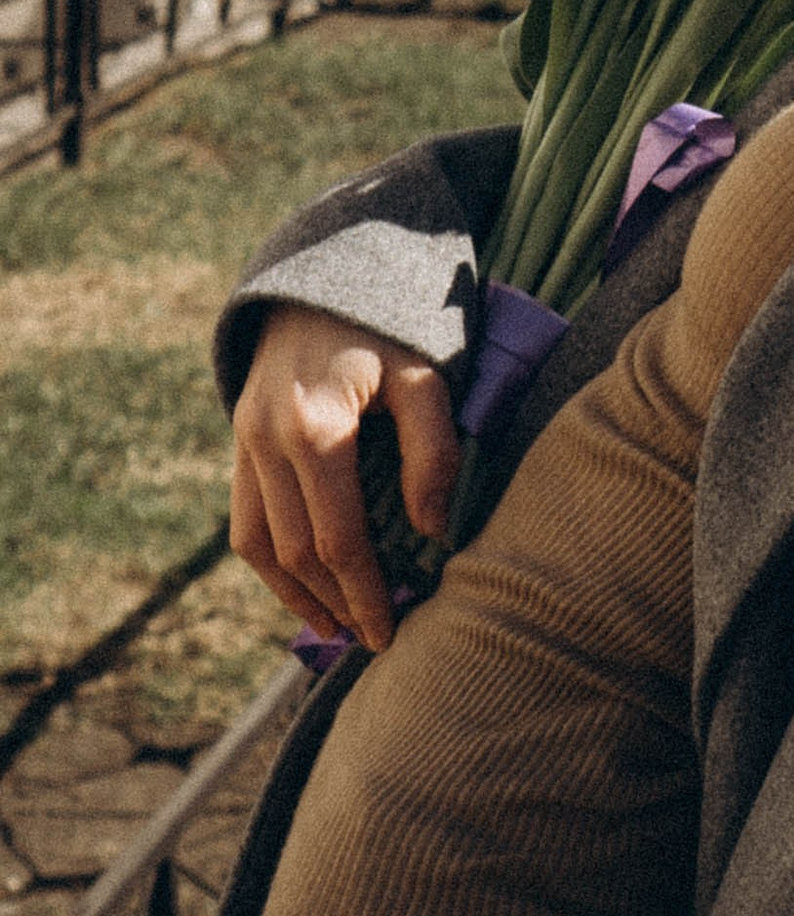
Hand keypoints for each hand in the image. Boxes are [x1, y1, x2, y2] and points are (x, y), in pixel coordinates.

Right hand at [231, 308, 457, 653]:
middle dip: (335, 602)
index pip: (338, 537)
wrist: (322, 276)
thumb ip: (432, 452)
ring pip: (258, 543)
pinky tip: (302, 586)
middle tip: (371, 639)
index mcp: (316, 427)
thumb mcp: (426, 375)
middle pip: (296, 550)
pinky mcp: (239, 439)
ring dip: (293, 595)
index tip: (389, 631)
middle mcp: (267, 440)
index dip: (364, 591)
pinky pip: (245, 518)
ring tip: (334, 629)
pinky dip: (269, 561)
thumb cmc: (390, 325)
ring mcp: (244, 440)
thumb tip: (431, 533)